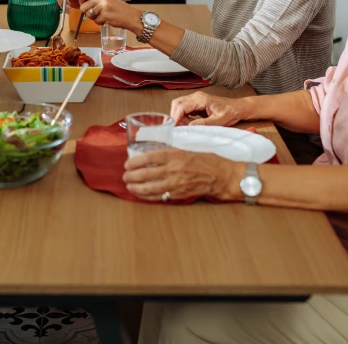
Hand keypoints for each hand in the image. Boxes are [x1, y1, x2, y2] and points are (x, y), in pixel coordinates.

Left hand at [77, 0, 140, 31]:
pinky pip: (95, 21)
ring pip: (88, 15)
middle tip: (96, 12)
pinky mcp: (105, 14)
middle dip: (88, 12)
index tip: (86, 3)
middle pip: (82, 7)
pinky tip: (107, 19)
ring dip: (94, 18)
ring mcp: (103, 5)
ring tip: (103, 15)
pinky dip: (100, 22)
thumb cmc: (117, 7)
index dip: (81, 0)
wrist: (130, 15)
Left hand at [123, 149, 244, 201]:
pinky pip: (160, 197)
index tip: (128, 163)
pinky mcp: (180, 194)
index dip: (136, 161)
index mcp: (176, 155)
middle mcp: (174, 169)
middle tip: (125, 175)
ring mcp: (177, 183)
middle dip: (132, 176)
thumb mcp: (187, 150)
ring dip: (137, 187)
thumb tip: (152, 154)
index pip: (150, 157)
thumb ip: (170, 152)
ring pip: (151, 187)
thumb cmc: (207, 160)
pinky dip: (147, 196)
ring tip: (129, 185)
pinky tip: (140, 195)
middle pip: (147, 173)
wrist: (222, 176)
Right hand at [170, 92, 249, 126]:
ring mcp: (197, 98)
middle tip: (179, 127)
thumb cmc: (231, 112)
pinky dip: (183, 115)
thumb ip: (203, 124)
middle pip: (177, 103)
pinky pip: (185, 107)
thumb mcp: (218, 121)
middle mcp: (197, 96)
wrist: (238, 108)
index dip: (176, 117)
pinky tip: (189, 122)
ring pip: (180, 104)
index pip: (181, 106)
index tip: (175, 127)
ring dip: (179, 116)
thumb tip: (190, 127)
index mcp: (201, 99)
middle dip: (175, 116)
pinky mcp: (197, 102)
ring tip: (185, 126)